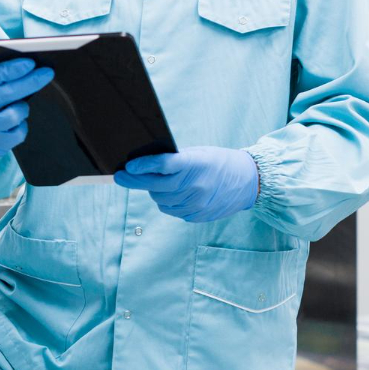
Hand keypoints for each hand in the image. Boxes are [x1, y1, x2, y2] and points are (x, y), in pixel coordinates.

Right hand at [0, 46, 54, 158]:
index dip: (13, 69)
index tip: (31, 63)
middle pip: (7, 94)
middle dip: (30, 82)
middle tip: (47, 73)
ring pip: (12, 117)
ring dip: (22, 109)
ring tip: (21, 104)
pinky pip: (14, 137)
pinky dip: (20, 128)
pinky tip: (17, 122)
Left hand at [114, 147, 258, 222]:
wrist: (248, 182)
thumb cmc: (219, 162)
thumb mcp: (199, 153)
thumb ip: (175, 159)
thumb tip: (143, 164)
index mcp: (196, 164)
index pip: (163, 165)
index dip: (143, 166)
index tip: (127, 166)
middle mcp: (196, 186)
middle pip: (156, 186)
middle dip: (135, 180)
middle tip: (120, 176)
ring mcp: (196, 204)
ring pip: (160, 199)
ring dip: (154, 191)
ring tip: (157, 182)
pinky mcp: (196, 216)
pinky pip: (171, 210)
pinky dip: (166, 202)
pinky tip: (172, 194)